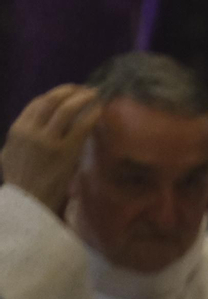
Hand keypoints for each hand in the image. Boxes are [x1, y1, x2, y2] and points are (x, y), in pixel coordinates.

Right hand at [0, 85, 101, 215]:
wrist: (28, 204)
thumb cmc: (21, 184)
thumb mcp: (10, 156)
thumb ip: (20, 141)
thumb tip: (31, 131)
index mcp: (17, 130)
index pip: (37, 104)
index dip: (54, 95)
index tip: (67, 93)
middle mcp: (31, 131)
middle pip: (51, 101)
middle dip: (69, 91)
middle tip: (84, 89)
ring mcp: (48, 141)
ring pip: (66, 109)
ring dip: (82, 98)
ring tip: (95, 95)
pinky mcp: (65, 152)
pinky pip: (81, 127)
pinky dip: (91, 115)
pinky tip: (100, 111)